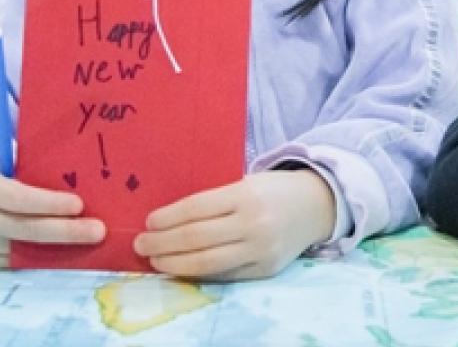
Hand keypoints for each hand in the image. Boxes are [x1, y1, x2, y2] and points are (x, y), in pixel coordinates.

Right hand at [0, 164, 104, 268]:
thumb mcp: (5, 168)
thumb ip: (32, 172)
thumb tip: (77, 175)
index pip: (19, 198)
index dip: (49, 203)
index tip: (79, 205)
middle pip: (26, 229)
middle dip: (66, 231)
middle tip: (99, 231)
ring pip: (26, 251)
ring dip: (62, 250)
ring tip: (93, 245)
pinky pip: (18, 262)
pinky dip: (45, 259)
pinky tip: (69, 255)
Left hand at [134, 168, 336, 280]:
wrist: (317, 205)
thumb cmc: (273, 190)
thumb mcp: (246, 182)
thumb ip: (215, 200)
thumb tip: (169, 219)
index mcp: (246, 195)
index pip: (196, 209)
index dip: (167, 218)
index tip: (148, 222)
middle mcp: (254, 224)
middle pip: (196, 238)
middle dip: (162, 243)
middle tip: (140, 244)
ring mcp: (261, 250)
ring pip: (207, 263)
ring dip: (174, 263)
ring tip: (155, 260)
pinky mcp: (265, 269)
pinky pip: (225, 275)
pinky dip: (199, 273)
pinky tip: (182, 269)